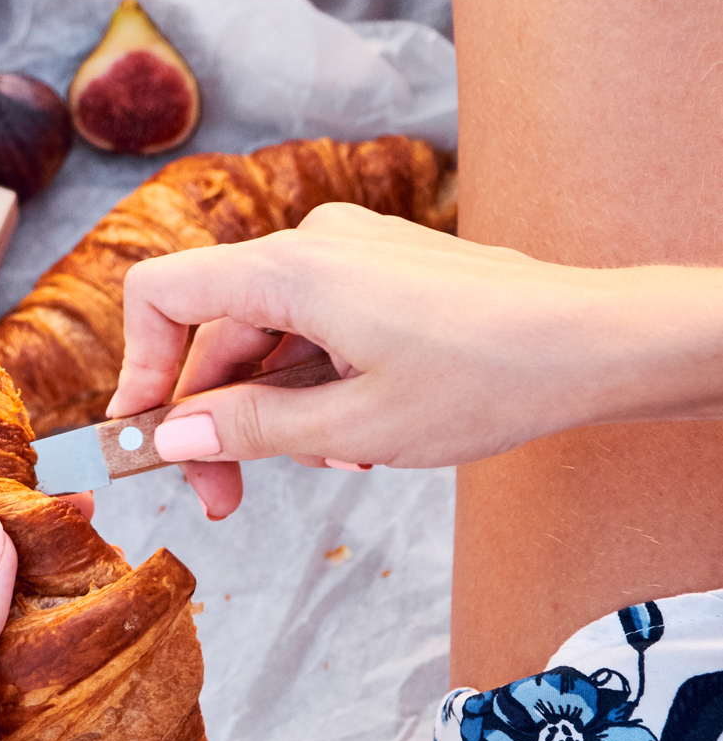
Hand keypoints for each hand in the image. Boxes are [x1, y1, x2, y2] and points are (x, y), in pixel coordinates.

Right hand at [106, 202, 722, 517]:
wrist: (601, 342)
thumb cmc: (489, 378)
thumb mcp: (353, 430)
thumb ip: (249, 430)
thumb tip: (172, 437)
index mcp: (288, 270)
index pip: (162, 296)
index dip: (139, 368)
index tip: (148, 435)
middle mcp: (310, 244)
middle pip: (216, 330)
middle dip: (214, 415)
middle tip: (224, 496)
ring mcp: (350, 251)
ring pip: (269, 334)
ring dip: (276, 407)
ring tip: (329, 467)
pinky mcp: (383, 267)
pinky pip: (314, 322)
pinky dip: (315, 380)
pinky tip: (356, 436)